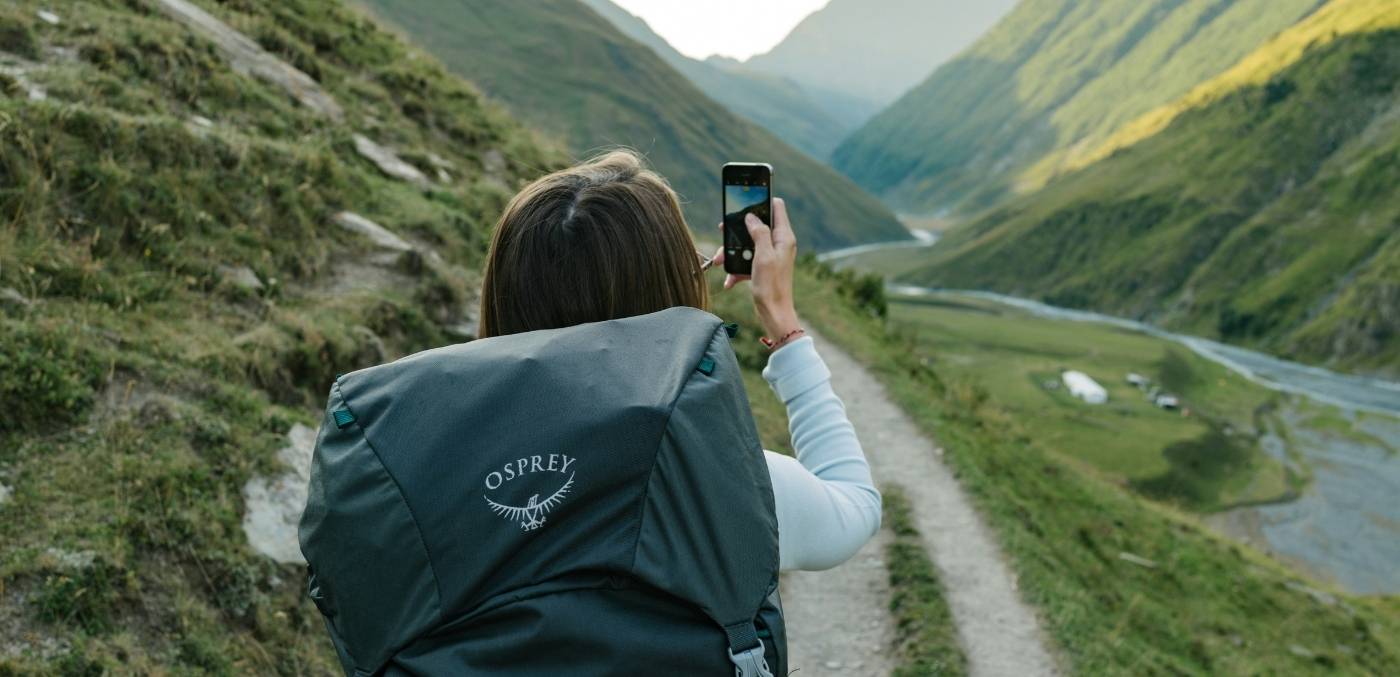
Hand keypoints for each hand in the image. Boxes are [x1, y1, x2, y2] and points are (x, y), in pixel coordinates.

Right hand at [712, 198, 800, 340]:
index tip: (745, 198)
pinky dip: (735, 269)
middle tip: (722, 230)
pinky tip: (728, 281)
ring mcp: (770, 256)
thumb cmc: (772, 286)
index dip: (762, 199)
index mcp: (784, 237)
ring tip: (718, 261)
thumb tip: (751, 216)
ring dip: (731, 252)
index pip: (776, 206)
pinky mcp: (762, 268)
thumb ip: (758, 232)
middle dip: (737, 230)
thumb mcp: (764, 256)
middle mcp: (778, 244)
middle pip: (756, 225)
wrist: (774, 315)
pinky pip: (745, 262)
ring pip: (747, 244)